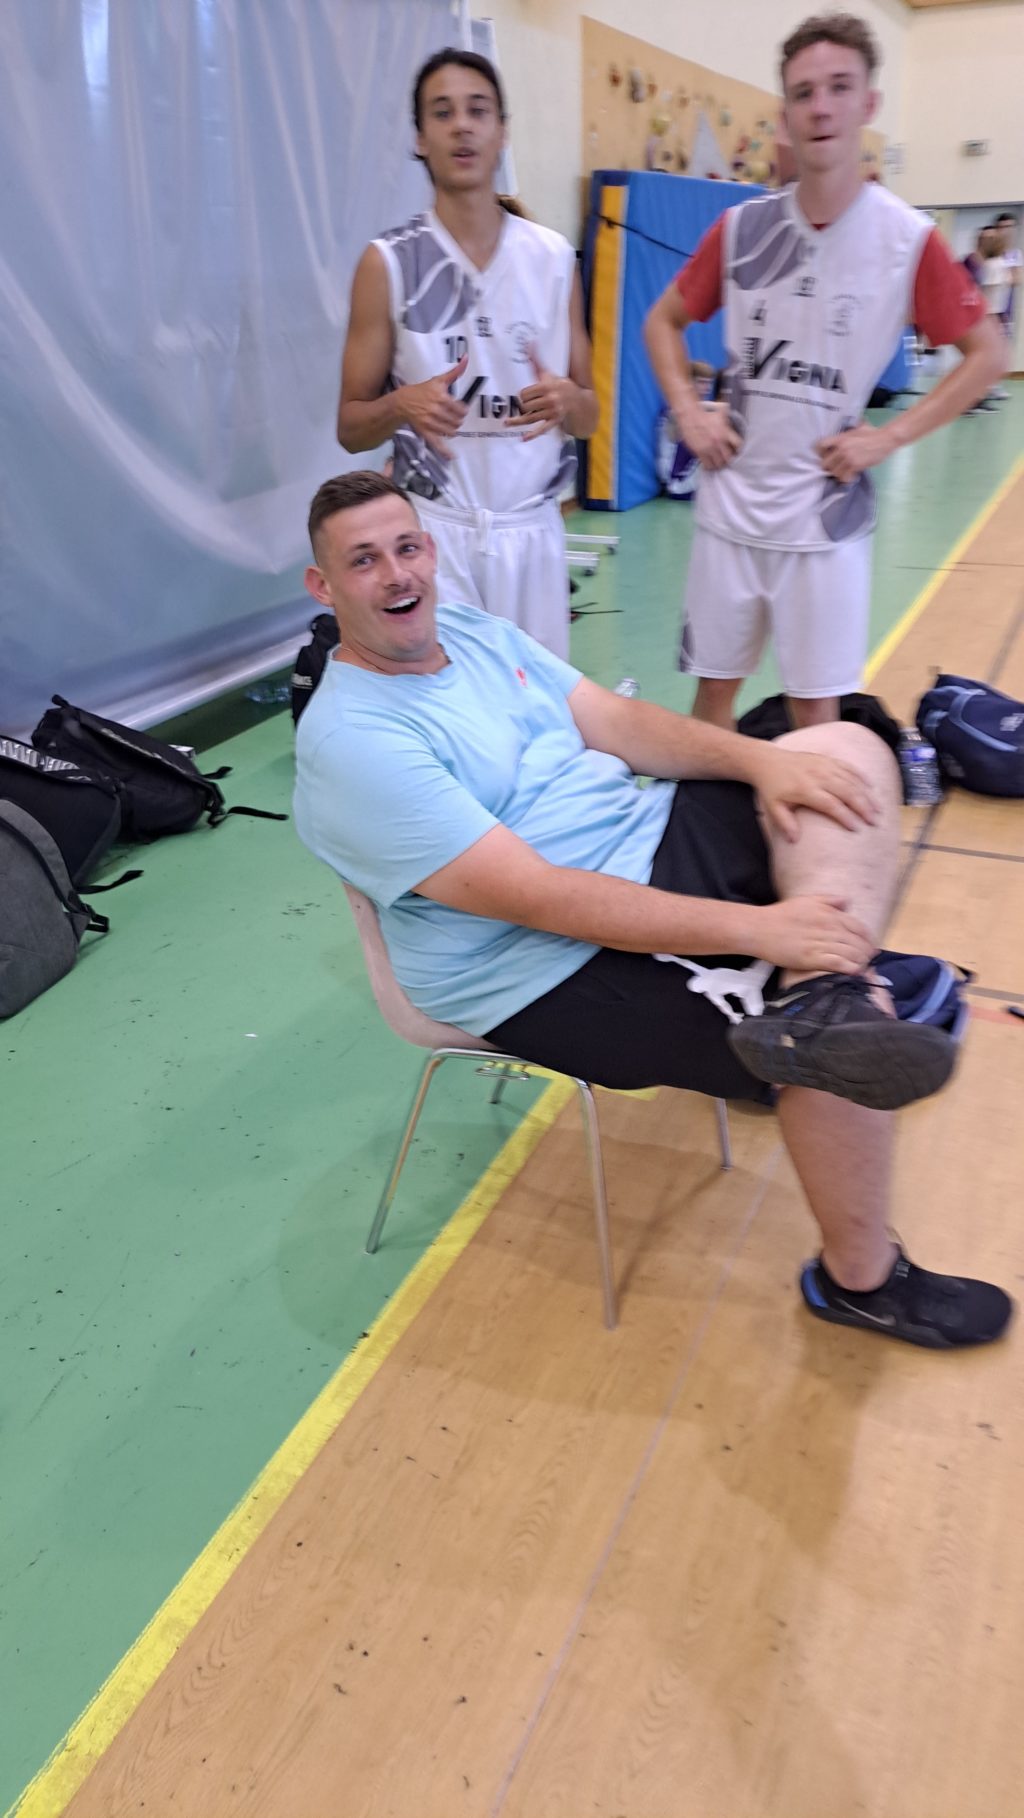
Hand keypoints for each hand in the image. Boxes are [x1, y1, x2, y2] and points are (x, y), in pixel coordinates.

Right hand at [400, 353, 468, 457]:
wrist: (402, 402)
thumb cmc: (422, 390)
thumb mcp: (438, 380)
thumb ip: (455, 372)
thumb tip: (466, 358)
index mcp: (441, 397)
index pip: (460, 409)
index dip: (462, 411)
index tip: (461, 411)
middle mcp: (436, 410)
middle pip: (457, 421)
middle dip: (458, 420)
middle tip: (454, 418)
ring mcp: (431, 422)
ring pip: (451, 431)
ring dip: (452, 430)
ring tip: (449, 425)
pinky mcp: (425, 432)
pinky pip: (437, 443)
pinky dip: (445, 451)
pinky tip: (452, 456)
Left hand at [519, 348, 575, 440]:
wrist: (578, 400)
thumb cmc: (559, 385)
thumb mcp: (548, 373)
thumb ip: (536, 361)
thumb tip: (529, 343)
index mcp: (546, 386)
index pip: (525, 393)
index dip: (522, 396)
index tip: (525, 397)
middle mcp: (550, 399)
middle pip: (525, 406)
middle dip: (521, 407)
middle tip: (521, 408)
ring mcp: (552, 411)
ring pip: (530, 417)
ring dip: (517, 421)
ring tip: (506, 423)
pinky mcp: (554, 422)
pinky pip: (542, 429)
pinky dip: (533, 434)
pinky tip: (523, 438)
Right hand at [675, 400, 740, 470]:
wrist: (690, 416)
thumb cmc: (704, 414)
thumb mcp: (720, 413)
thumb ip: (727, 420)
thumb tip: (733, 418)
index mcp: (725, 432)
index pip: (738, 445)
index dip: (738, 449)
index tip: (737, 451)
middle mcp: (718, 442)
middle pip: (729, 458)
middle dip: (729, 459)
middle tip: (728, 459)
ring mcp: (709, 449)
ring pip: (719, 464)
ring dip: (720, 464)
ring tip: (719, 463)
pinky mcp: (700, 453)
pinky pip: (707, 465)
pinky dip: (709, 466)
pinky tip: (710, 465)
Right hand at [750, 896, 876, 974]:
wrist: (759, 928)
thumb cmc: (781, 915)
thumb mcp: (807, 900)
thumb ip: (830, 900)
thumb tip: (848, 902)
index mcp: (829, 914)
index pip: (858, 927)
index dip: (868, 939)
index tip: (870, 947)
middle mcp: (828, 927)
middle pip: (857, 942)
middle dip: (867, 953)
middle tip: (868, 960)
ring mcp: (820, 943)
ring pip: (850, 953)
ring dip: (860, 962)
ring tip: (862, 968)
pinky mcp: (811, 958)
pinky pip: (837, 964)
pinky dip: (849, 968)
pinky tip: (853, 972)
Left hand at [751, 746, 879, 841]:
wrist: (768, 761)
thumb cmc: (772, 788)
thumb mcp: (773, 808)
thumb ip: (785, 824)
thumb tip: (795, 841)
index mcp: (805, 789)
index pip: (830, 804)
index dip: (845, 816)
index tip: (857, 829)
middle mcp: (818, 776)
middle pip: (847, 791)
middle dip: (863, 807)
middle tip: (875, 821)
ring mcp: (824, 766)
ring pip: (851, 780)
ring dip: (867, 794)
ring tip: (879, 809)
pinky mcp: (828, 759)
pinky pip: (849, 767)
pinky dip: (862, 777)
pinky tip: (872, 787)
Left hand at [816, 423, 893, 481]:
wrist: (885, 439)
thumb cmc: (873, 432)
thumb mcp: (857, 428)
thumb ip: (848, 431)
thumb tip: (846, 428)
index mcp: (840, 438)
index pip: (820, 446)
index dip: (821, 453)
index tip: (826, 456)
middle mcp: (841, 448)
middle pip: (825, 463)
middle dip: (829, 467)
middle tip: (836, 467)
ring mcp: (848, 457)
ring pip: (834, 472)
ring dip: (838, 474)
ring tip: (844, 472)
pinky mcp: (856, 465)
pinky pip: (844, 477)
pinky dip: (847, 478)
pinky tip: (852, 475)